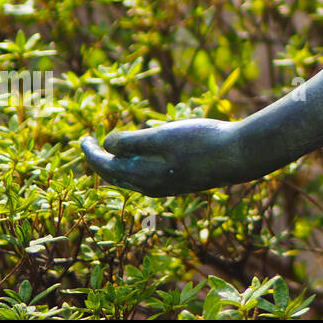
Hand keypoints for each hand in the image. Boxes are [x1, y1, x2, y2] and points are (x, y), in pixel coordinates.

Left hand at [81, 119, 247, 196]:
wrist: (239, 156)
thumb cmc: (201, 142)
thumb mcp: (162, 136)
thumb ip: (131, 141)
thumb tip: (108, 143)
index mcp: (142, 176)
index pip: (105, 166)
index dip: (91, 152)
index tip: (83, 138)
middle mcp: (151, 187)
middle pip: (116, 176)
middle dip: (102, 161)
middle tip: (92, 145)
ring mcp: (168, 186)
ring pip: (133, 178)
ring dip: (119, 164)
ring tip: (114, 150)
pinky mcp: (182, 182)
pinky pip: (148, 177)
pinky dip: (137, 166)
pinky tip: (145, 156)